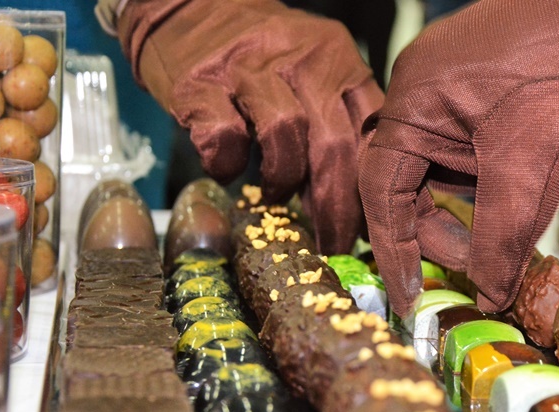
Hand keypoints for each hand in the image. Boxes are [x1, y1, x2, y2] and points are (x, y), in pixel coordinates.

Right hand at [118, 0, 383, 253]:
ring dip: (283, 179)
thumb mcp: (316, 70)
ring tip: (276, 194)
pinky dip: (228, 165)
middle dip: (335, 206)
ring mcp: (249, 68)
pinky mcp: (201, 82)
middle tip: (330, 240)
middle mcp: (301, 60)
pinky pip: (224, 136)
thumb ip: (340, 117)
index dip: (371, 187)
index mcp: (340, 61)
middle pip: (334, 143)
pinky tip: (229, 169)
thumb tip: (357, 197)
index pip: (371, 131)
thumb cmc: (260, 53)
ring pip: (284, 135)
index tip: (369, 225)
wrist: (187, 5)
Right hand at [359, 0, 558, 316]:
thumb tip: (488, 296)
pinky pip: (472, 147)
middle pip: (412, 182)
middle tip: (480, 267)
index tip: (411, 294)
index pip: (384, 189)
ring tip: (507, 237)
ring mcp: (455, 83)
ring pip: (446, 168)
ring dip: (471, 209)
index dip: (394, 248)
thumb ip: (500, 241)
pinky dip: (490, 184)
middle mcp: (422, 89)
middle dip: (442, 230)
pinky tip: (520, 201)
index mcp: (413, 101)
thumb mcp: (532, 170)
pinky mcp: (487, 85)